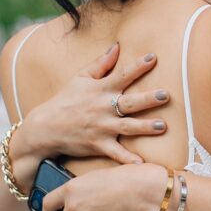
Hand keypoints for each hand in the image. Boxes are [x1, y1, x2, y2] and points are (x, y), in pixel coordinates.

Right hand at [23, 44, 169, 164]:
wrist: (45, 127)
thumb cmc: (65, 100)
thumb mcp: (80, 78)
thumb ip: (101, 63)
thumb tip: (117, 46)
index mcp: (101, 89)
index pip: (122, 75)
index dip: (138, 66)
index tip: (153, 58)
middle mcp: (103, 108)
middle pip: (130, 102)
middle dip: (148, 99)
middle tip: (165, 95)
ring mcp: (102, 127)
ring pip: (127, 126)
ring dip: (145, 127)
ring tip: (162, 126)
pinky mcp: (98, 145)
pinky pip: (115, 153)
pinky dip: (127, 159)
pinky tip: (141, 164)